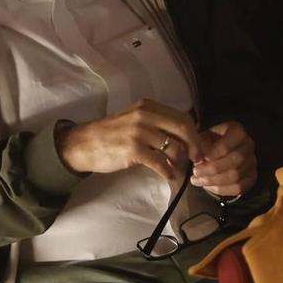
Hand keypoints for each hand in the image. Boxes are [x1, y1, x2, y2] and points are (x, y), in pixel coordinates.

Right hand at [56, 99, 201, 182]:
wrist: (84, 144)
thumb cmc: (110, 134)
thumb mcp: (133, 119)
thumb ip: (155, 123)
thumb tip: (183, 137)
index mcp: (147, 106)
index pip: (181, 116)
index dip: (194, 133)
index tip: (198, 147)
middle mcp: (145, 115)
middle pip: (183, 128)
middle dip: (194, 145)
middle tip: (196, 159)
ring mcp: (139, 132)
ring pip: (173, 146)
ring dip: (179, 161)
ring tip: (176, 168)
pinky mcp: (133, 150)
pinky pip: (160, 162)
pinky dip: (167, 171)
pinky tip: (167, 175)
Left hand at [190, 121, 256, 197]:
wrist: (219, 151)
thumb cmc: (209, 142)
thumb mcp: (203, 137)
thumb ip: (199, 145)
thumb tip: (197, 158)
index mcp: (237, 131)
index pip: (230, 143)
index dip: (215, 153)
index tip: (200, 159)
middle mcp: (249, 145)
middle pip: (235, 161)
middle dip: (212, 169)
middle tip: (195, 173)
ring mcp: (252, 163)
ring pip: (236, 177)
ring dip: (214, 181)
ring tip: (197, 181)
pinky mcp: (251, 178)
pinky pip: (238, 188)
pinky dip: (221, 189)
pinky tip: (208, 186)